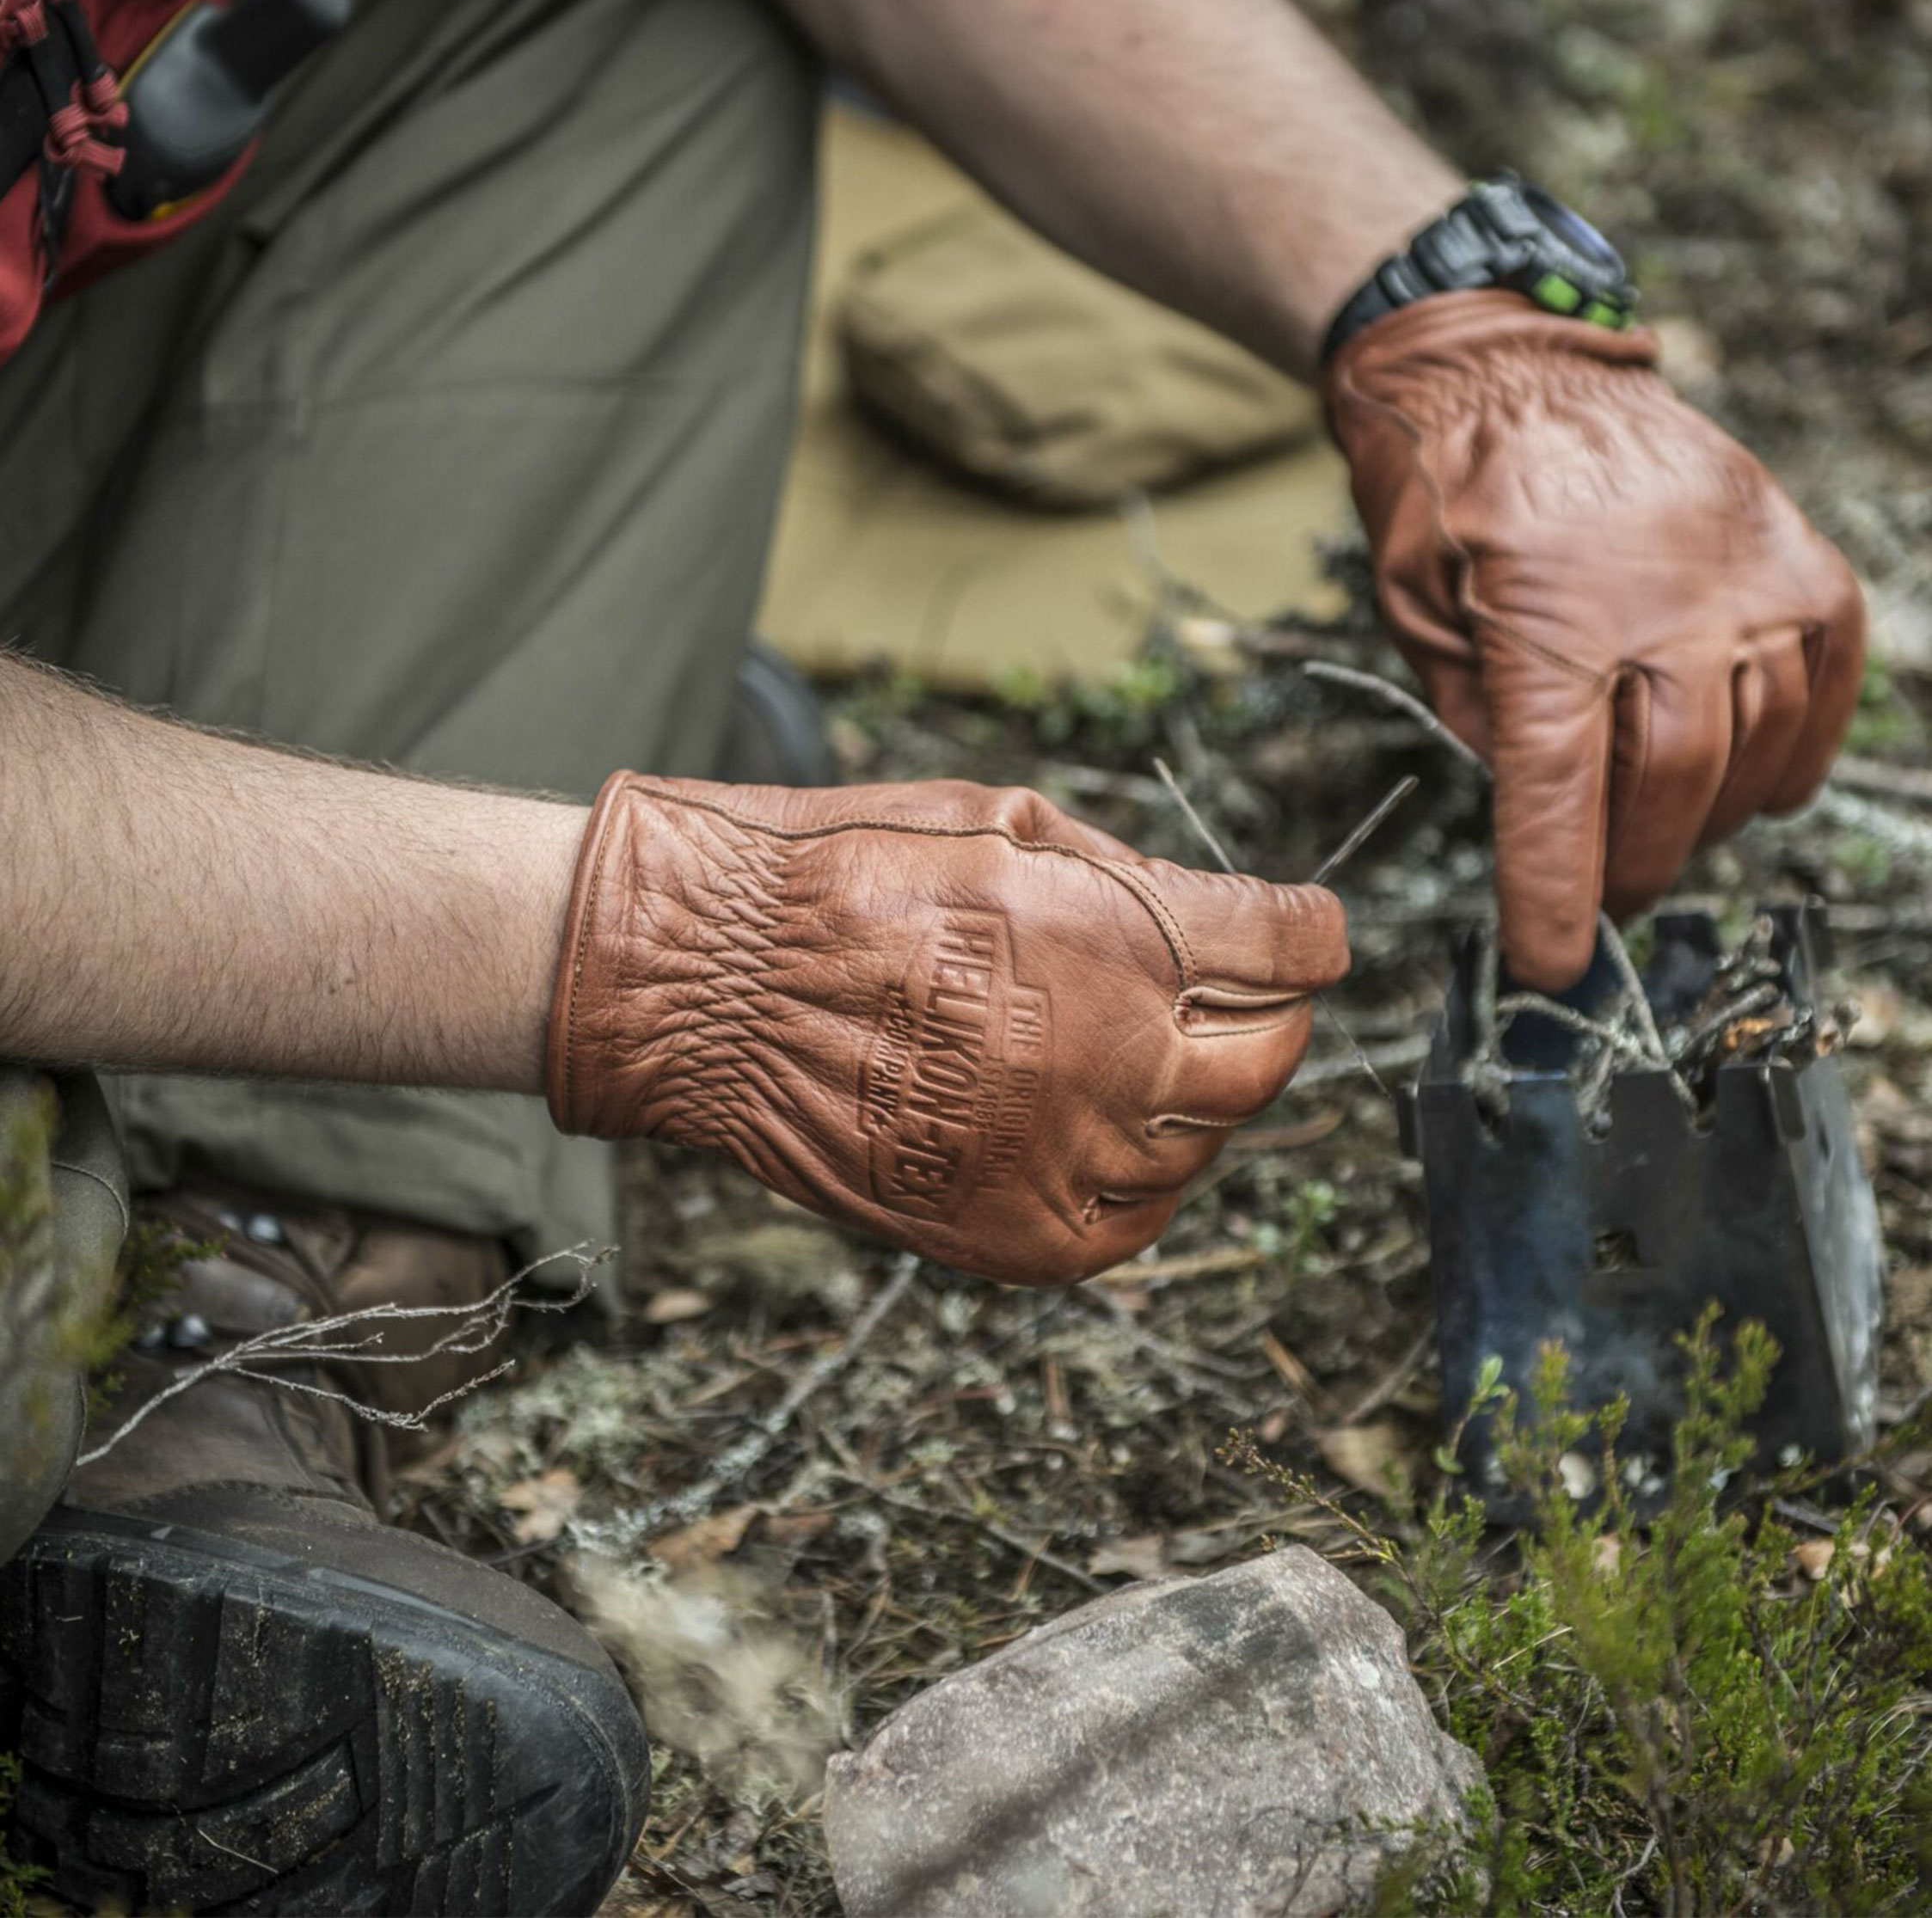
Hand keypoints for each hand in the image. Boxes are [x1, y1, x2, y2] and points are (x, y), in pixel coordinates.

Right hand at [546, 775, 1347, 1283]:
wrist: (704, 988)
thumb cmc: (838, 880)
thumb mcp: (999, 821)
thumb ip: (1126, 876)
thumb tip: (1206, 914)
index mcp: (1123, 939)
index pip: (1293, 947)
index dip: (1308, 935)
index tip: (1303, 933)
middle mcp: (1116, 1058)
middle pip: (1269, 1057)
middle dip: (1267, 1020)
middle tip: (1235, 1000)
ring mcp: (1068, 1159)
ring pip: (1203, 1143)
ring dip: (1188, 1096)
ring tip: (1123, 1057)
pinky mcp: (1016, 1237)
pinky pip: (1134, 1222)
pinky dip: (1139, 1178)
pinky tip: (1096, 1132)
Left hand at [1325, 292, 1865, 992]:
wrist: (1507, 363)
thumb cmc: (1443, 499)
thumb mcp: (1417, 619)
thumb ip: (1485, 718)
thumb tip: (1553, 811)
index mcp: (1545, 619)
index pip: (1557, 794)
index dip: (1556, 894)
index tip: (1551, 965)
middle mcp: (1661, 596)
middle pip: (1672, 778)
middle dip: (1637, 864)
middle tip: (1611, 903)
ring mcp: (1743, 568)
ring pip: (1754, 739)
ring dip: (1711, 817)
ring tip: (1669, 842)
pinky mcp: (1794, 551)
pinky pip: (1823, 675)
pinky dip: (1795, 746)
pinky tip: (1755, 784)